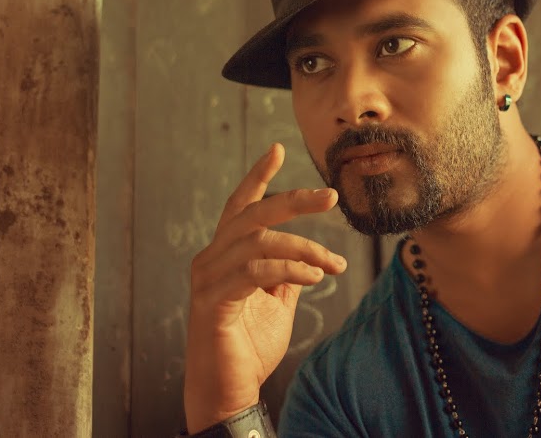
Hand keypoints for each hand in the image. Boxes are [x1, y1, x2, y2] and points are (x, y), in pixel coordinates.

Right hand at [183, 143, 345, 432]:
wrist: (229, 390)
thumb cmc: (250, 345)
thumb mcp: (278, 302)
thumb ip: (287, 273)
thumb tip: (309, 255)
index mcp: (227, 254)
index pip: (241, 205)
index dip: (258, 176)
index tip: (277, 149)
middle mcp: (211, 258)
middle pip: (253, 213)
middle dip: (294, 200)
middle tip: (331, 197)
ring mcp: (208, 278)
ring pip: (259, 241)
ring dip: (303, 248)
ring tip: (333, 264)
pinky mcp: (212, 301)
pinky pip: (254, 272)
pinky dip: (288, 270)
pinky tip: (314, 277)